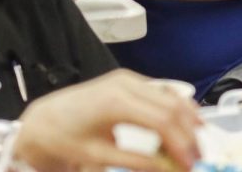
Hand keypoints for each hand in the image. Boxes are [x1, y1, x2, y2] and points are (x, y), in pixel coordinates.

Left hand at [14, 70, 201, 171]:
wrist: (44, 120)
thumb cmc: (64, 138)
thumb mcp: (96, 157)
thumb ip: (135, 162)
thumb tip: (167, 169)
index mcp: (115, 102)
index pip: (161, 121)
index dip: (181, 144)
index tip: (190, 165)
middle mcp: (125, 84)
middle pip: (172, 106)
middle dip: (190, 134)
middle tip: (198, 158)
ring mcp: (128, 79)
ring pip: (171, 95)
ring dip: (188, 119)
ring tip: (196, 144)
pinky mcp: (129, 80)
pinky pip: (161, 91)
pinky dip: (177, 107)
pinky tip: (188, 121)